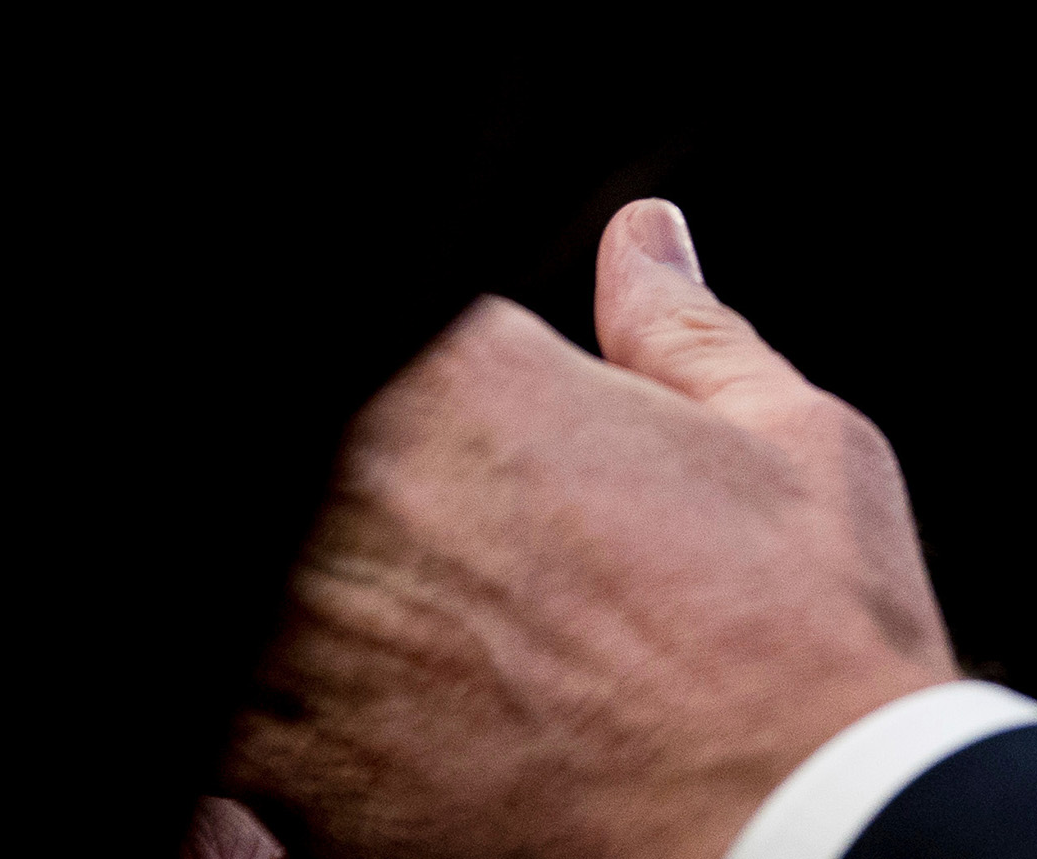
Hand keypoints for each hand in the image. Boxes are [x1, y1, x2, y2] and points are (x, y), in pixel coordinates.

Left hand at [223, 201, 960, 858]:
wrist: (803, 837)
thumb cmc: (814, 641)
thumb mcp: (792, 441)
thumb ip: (681, 330)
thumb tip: (644, 239)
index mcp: (459, 377)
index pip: (374, 327)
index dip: (425, 386)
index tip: (466, 437)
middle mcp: (348, 494)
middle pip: (291, 451)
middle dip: (361, 490)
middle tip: (465, 549)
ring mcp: (297, 641)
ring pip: (247, 578)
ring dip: (311, 595)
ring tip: (425, 624)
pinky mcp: (280, 777)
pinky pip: (223, 729)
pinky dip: (273, 723)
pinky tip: (373, 713)